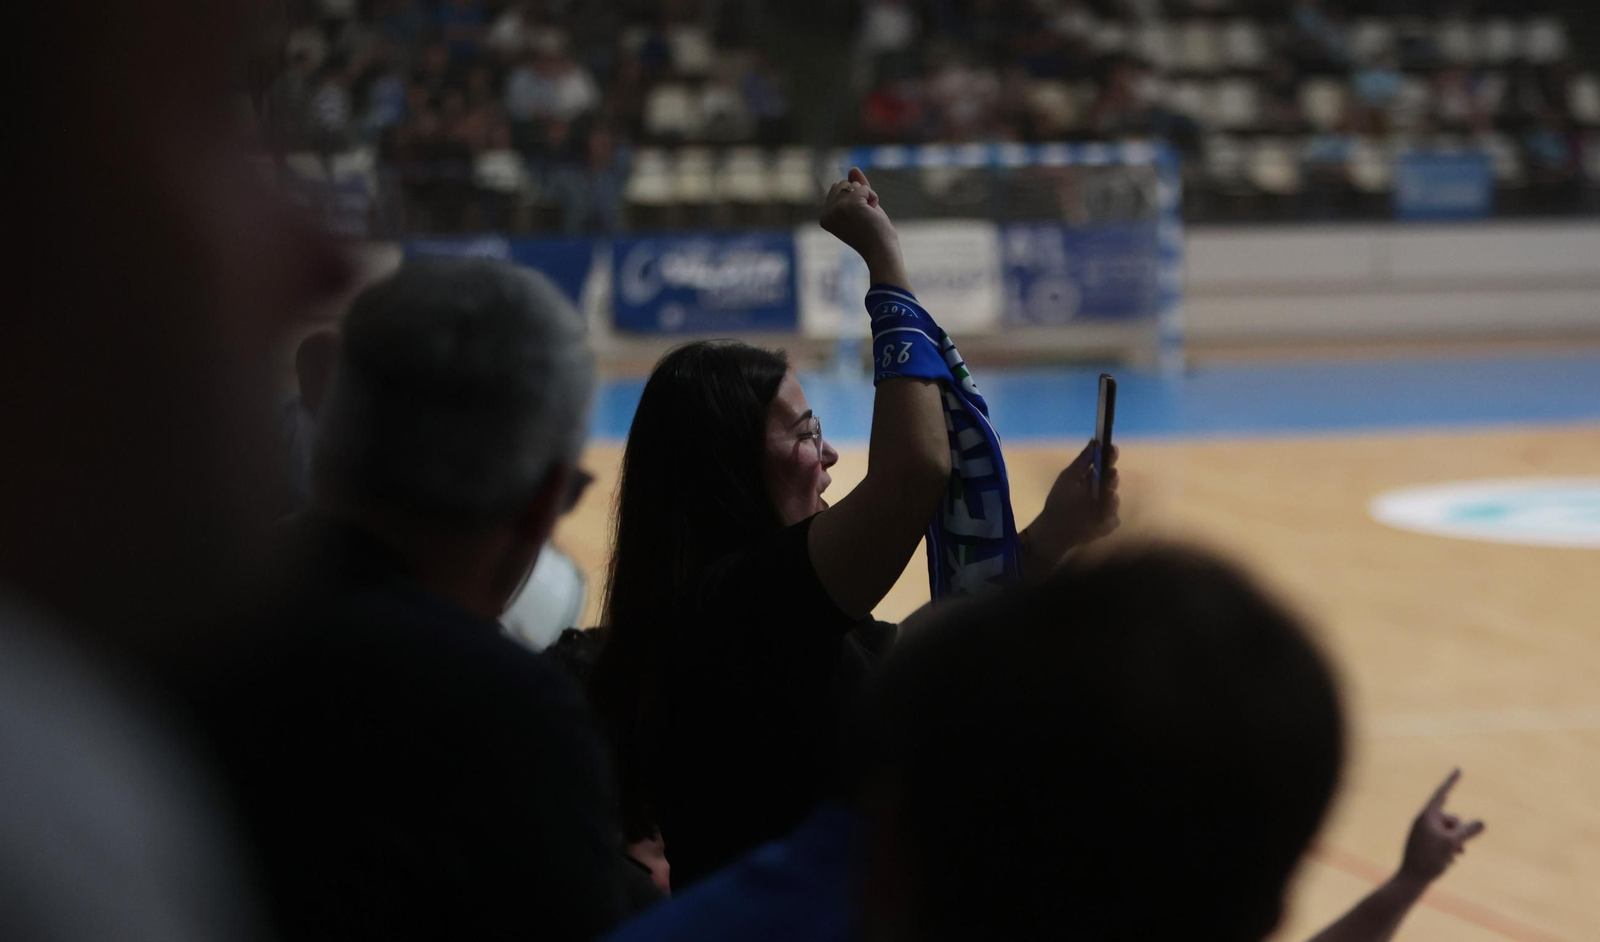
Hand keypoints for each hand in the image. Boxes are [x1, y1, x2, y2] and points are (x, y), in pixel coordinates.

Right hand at [820, 167, 904, 284]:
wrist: (881, 251)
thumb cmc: (873, 233)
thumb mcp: (862, 207)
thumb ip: (856, 188)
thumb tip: (853, 168)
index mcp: (824, 217)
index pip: (836, 189)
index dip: (853, 199)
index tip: (857, 220)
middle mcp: (827, 213)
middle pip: (842, 184)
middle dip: (858, 195)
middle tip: (864, 217)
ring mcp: (838, 209)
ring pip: (853, 184)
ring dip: (866, 196)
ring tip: (868, 216)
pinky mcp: (851, 205)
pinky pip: (865, 188)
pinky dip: (873, 197)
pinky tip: (873, 213)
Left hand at [1025, 438, 1119, 564]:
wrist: (1055, 528)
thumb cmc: (1060, 500)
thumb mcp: (1069, 477)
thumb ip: (1082, 460)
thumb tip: (1094, 440)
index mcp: (1092, 478)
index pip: (1105, 464)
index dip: (1109, 456)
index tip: (1112, 448)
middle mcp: (1101, 491)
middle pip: (1112, 479)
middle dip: (1111, 476)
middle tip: (1110, 474)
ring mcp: (1106, 508)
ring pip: (1115, 499)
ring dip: (1109, 498)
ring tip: (1101, 499)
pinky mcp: (1109, 523)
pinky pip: (1114, 517)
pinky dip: (1107, 516)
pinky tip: (1098, 518)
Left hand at [1397, 769, 1484, 887]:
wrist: (1410, 880)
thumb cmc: (1429, 860)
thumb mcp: (1452, 844)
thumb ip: (1468, 831)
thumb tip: (1482, 822)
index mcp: (1426, 816)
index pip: (1441, 793)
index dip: (1451, 781)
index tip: (1459, 769)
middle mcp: (1423, 821)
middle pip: (1452, 819)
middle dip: (1460, 832)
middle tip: (1456, 848)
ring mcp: (1423, 832)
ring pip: (1450, 831)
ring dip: (1457, 843)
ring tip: (1452, 857)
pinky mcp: (1425, 844)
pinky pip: (1445, 841)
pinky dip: (1450, 850)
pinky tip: (1447, 863)